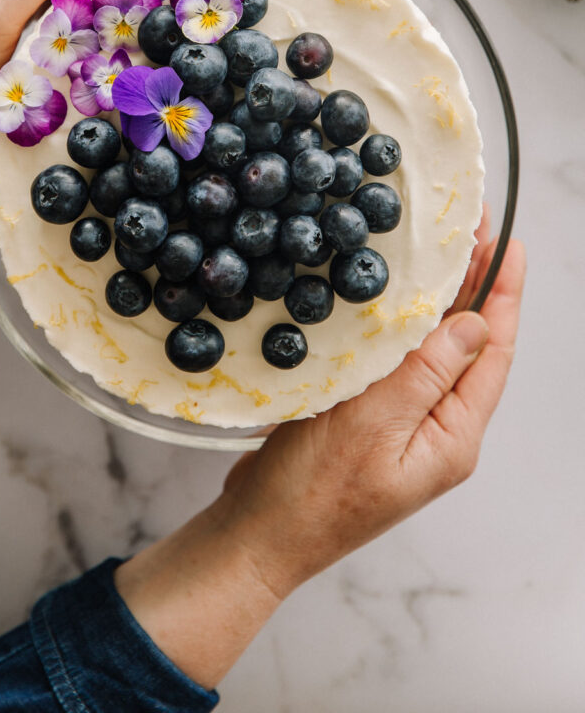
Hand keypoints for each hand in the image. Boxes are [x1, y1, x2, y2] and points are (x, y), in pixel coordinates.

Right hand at [221, 233, 525, 596]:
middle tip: (469, 231)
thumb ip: (425, 373)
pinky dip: (396, 327)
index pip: (491, 352)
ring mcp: (400, 426)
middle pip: (466, 347)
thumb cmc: (312, 492)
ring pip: (429, 352)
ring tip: (437, 253)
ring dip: (436, 302)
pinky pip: (393, 363)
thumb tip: (473, 323)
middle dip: (473, 287)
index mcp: (451, 436)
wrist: (260, 535)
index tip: (507, 243)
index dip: (502, 293)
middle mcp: (434, 430)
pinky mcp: (367, 420)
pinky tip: (385, 301)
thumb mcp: (373, 426)